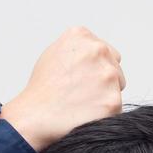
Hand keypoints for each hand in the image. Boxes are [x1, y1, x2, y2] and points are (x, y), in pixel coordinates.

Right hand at [0, 25, 125, 152]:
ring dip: (105, 96)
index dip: (95, 69)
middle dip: (103, 81)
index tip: (83, 80)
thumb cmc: (42, 89)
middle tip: (82, 94)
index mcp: (82, 36)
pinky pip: (116, 107)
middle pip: (115, 68)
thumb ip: (78, 48)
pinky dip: (105, 113)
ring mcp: (107, 75)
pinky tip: (86, 114)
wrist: (35, 116)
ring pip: (118, 87)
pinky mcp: (113, 99)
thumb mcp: (54, 52)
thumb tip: (94, 53)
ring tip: (82, 104)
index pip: (106, 52)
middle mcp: (98, 50)